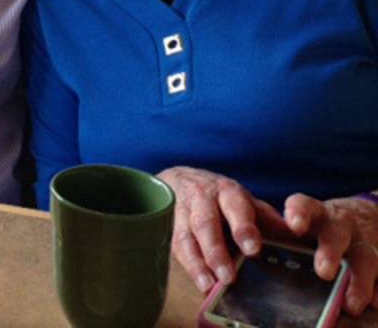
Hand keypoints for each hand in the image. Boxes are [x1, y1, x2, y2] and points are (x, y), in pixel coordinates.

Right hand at [157, 166, 287, 292]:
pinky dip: (185, 265)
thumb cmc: (220, 198)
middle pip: (206, 224)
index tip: (252, 249)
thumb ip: (268, 219)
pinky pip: (173, 246)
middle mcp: (202, 199)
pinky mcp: (166, 225)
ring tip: (208, 285)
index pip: (236, 208)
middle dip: (215, 251)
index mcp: (228, 193)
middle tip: (228, 277)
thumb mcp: (246, 202)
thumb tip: (296, 233)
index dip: (243, 228)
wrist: (180, 179)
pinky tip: (198, 282)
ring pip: (185, 236)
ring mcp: (181, 211)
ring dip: (197, 263)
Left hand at [284, 193, 377, 314]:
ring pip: (364, 257)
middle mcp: (340, 225)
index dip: (299, 213)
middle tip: (323, 271)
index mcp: (315, 213)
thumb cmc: (319, 225)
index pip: (305, 205)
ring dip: (358, 280)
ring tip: (350, 303)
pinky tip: (374, 303)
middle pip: (336, 234)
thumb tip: (243, 252)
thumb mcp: (302, 221)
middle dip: (330, 252)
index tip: (294, 226)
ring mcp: (362, 241)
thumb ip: (277, 232)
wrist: (363, 216)